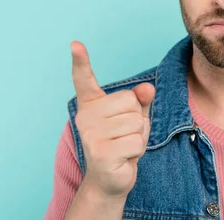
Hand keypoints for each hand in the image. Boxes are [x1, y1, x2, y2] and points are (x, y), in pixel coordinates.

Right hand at [70, 41, 155, 199]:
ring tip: (124, 146)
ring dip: (139, 137)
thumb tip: (147, 88)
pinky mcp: (101, 152)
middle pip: (131, 102)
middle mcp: (86, 117)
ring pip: (136, 122)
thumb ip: (140, 99)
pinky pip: (136, 141)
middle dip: (138, 120)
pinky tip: (124, 158)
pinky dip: (137, 151)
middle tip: (124, 136)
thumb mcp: (134, 117)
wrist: (110, 179)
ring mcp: (91, 134)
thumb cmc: (122, 143)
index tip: (76, 44)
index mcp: (92, 105)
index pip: (84, 79)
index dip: (80, 61)